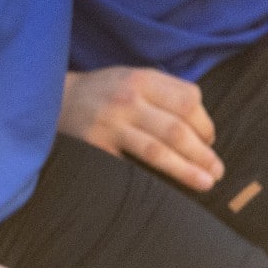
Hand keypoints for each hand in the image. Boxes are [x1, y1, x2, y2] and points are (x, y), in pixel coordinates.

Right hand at [60, 67, 221, 193]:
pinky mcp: (93, 147)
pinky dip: (150, 180)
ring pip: (157, 151)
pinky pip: (128, 167)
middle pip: (177, 129)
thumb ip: (165, 93)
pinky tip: (166, 190)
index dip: (205, 124)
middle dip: (202, 154)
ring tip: (205, 183)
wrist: (50, 98)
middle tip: (217, 172)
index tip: (209, 141)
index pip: (188, 101)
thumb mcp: (132, 77)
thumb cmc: (102, 91)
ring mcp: (109, 124)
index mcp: (142, 79)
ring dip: (185, 170)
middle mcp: (127, 100)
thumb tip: (201, 128)